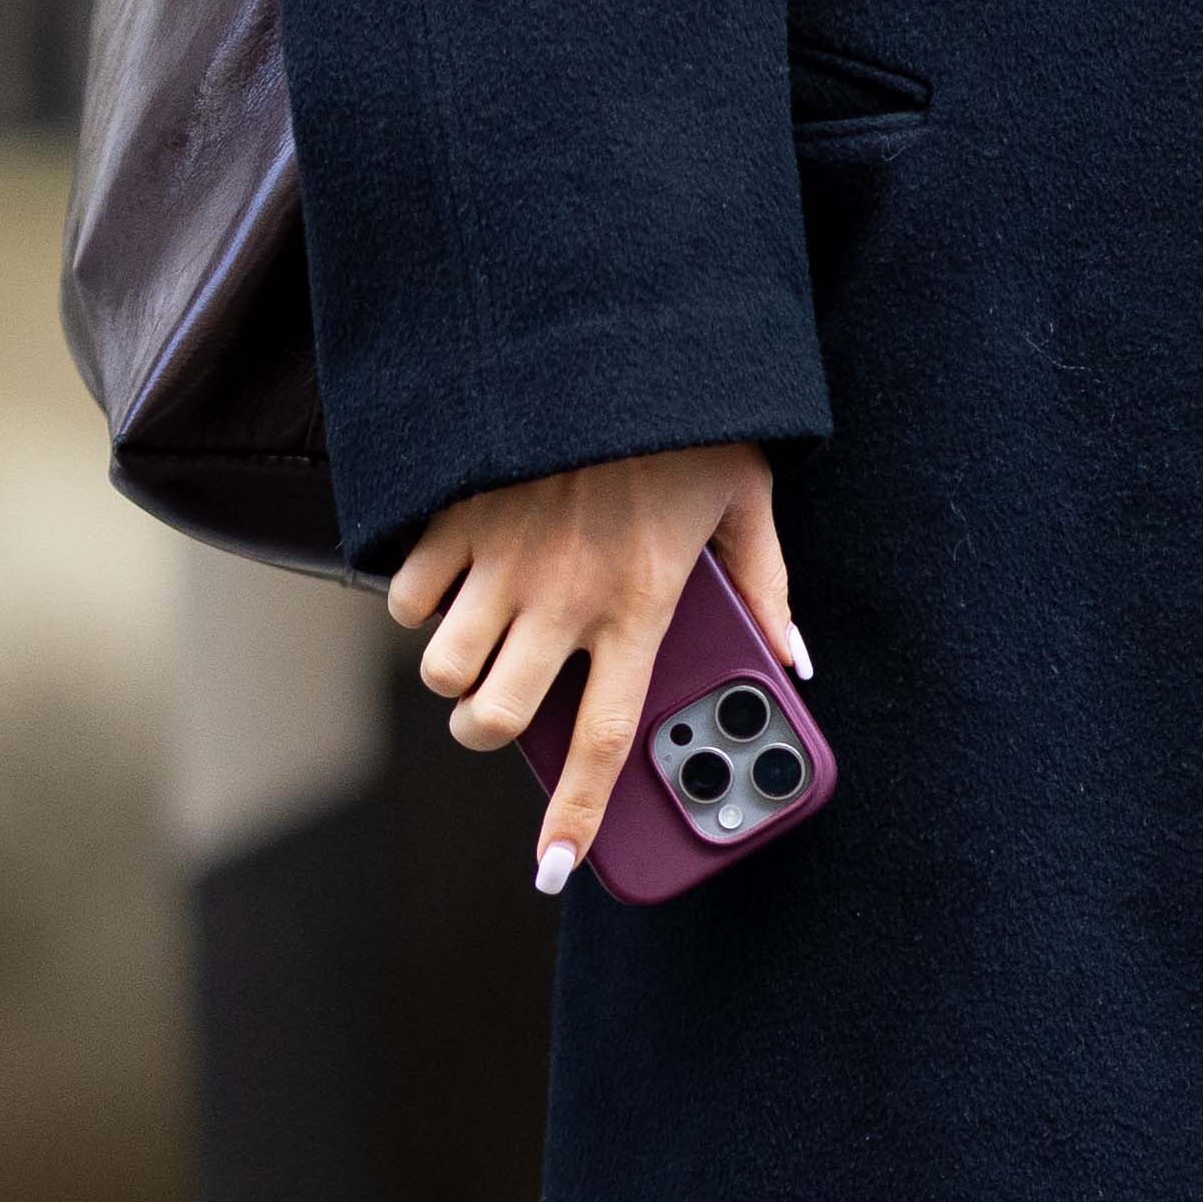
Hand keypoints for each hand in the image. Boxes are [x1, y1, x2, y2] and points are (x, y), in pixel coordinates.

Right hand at [394, 449, 802, 898]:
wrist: (612, 332)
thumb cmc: (690, 420)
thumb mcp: (748, 497)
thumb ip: (767, 586)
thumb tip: (793, 659)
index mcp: (640, 606)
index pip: (601, 740)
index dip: (575, 816)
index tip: (556, 870)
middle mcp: (563, 598)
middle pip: (492, 720)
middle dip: (486, 735)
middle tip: (503, 711)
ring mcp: (501, 562)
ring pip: (442, 670)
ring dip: (455, 675)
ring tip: (483, 644)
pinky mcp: (455, 519)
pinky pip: (408, 599)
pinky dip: (419, 607)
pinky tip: (452, 586)